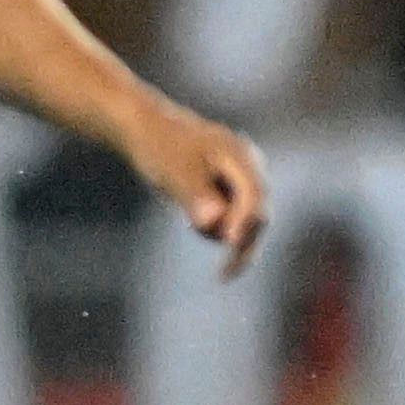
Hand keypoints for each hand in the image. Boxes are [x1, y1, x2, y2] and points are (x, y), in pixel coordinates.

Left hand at [122, 94, 269, 279]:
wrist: (147, 129)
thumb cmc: (160, 146)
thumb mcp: (175, 171)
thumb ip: (196, 196)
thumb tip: (212, 222)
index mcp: (240, 156)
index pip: (254, 197)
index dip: (246, 225)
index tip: (230, 246)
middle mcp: (249, 166)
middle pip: (257, 214)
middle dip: (241, 243)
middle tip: (224, 276)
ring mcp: (241, 178)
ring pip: (244, 220)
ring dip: (222, 233)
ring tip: (188, 223)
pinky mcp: (230, 188)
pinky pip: (232, 218)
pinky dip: (216, 227)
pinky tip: (192, 218)